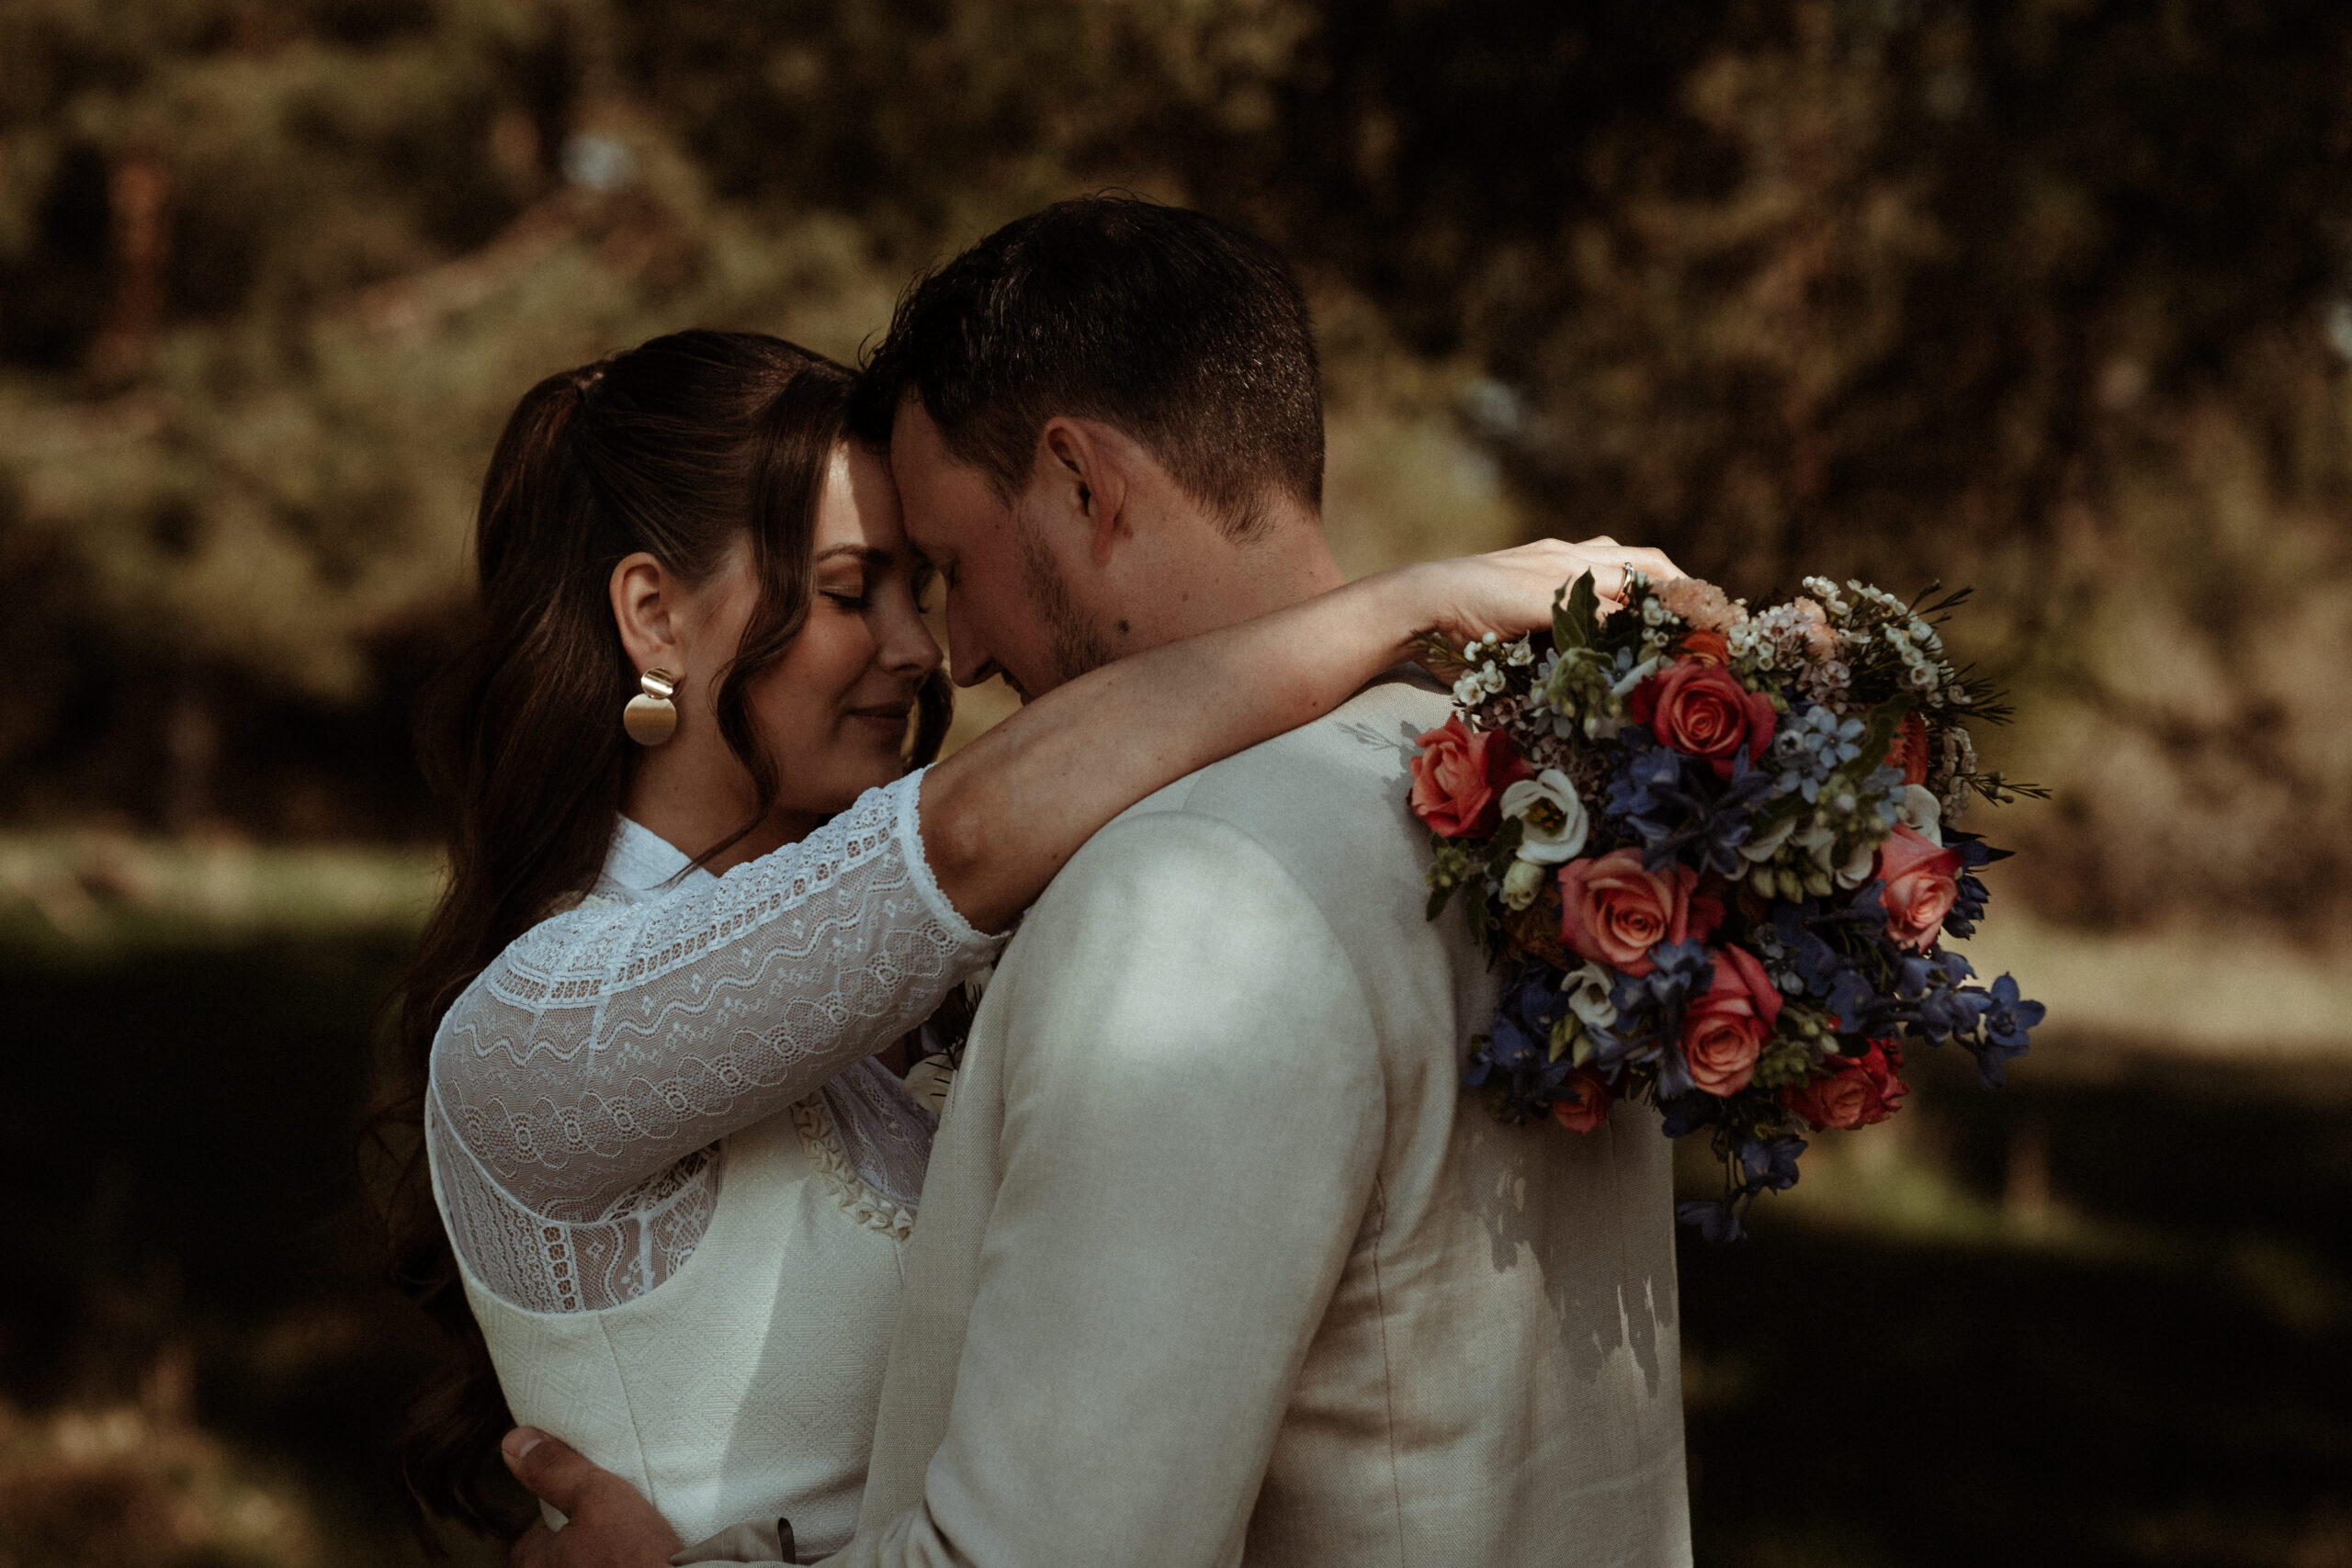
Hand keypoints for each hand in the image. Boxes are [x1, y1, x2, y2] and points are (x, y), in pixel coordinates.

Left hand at [502, 1427, 680, 1567]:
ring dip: (598, 1562)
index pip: (529, 1543)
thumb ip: (558, 1472)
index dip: (555, 1522)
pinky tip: (645, 1564)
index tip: (581, 1509)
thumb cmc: (637, 1560)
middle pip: (557, 1562)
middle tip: (609, 1529)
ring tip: (630, 1548)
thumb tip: (516, 1443)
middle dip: (576, 1548)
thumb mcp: (599, 1499)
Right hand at [1416, 536, 1683, 655]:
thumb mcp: (1516, 624)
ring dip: (1671, 608)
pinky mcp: (1548, 594)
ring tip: (1700, 636)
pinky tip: (1654, 651)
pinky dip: (1634, 629)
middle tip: (1716, 624)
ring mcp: (1559, 571)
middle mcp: (1567, 556)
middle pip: (1647, 563)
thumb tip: (1581, 667)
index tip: (1696, 612)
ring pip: (1635, 580)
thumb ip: (1550, 633)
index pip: (1630, 564)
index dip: (1668, 586)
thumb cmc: (1456, 622)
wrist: (1417, 604)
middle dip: (1687, 591)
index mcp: (1560, 559)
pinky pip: (1605, 610)